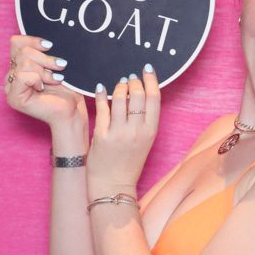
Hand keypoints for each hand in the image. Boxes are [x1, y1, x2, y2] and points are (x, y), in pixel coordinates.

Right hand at [5, 35, 85, 126]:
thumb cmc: (68, 89)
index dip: (33, 40)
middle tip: (60, 68)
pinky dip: (37, 79)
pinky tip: (44, 88)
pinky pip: (21, 76)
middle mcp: (11, 75)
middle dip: (45, 59)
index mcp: (19, 65)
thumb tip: (45, 37)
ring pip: (24, 63)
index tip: (51, 46)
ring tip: (56, 80)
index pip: (16, 42)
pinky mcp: (14, 98)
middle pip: (22, 52)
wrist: (73, 110)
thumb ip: (44, 51)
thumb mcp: (56, 63)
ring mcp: (10, 87)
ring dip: (45, 70)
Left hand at [87, 65, 160, 195]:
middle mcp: (136, 131)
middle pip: (138, 94)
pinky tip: (100, 89)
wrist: (113, 185)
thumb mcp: (145, 141)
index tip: (147, 69)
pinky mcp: (101, 135)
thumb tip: (141, 93)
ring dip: (118, 86)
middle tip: (129, 79)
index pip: (154, 98)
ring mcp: (119, 132)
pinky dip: (101, 94)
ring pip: (120, 98)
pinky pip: (102, 107)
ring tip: (118, 85)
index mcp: (151, 131)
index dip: (151, 80)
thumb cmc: (129, 162)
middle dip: (133, 81)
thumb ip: (144, 120)